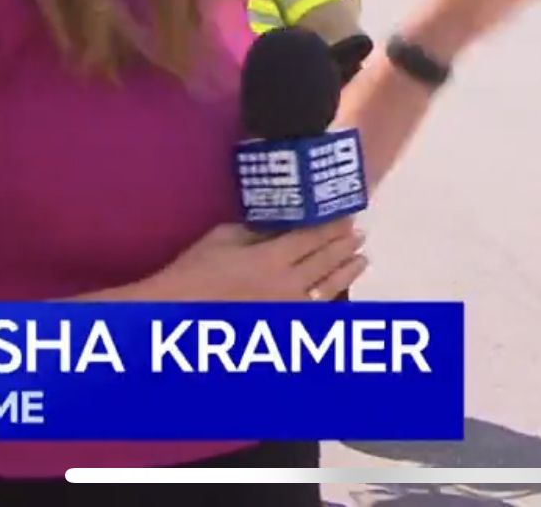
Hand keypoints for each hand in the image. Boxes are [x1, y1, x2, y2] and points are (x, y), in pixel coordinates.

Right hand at [146, 221, 366, 302]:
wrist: (180, 311)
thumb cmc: (197, 270)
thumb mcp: (226, 237)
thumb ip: (259, 229)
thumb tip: (284, 221)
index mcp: (272, 258)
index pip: (313, 237)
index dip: (332, 226)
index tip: (346, 215)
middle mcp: (287, 284)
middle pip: (325, 261)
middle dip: (345, 246)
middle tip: (359, 234)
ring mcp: (287, 308)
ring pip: (327, 288)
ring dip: (346, 272)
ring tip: (361, 260)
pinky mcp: (282, 324)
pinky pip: (314, 311)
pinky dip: (330, 298)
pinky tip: (337, 292)